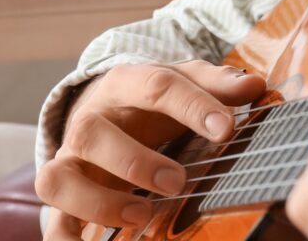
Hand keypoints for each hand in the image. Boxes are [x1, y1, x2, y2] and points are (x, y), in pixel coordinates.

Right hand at [37, 60, 265, 239]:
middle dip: (134, 160)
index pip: (155, 86)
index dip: (192, 106)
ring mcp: (70, 161)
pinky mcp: (62, 196)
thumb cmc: (151, 101)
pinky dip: (66, 240)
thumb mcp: (184, 82)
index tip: (226, 129)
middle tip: (176, 181)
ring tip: (142, 214)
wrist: (105, 113)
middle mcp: (88, 122)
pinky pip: (51, 221)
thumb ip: (217, 85)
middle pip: (91, 133)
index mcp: (123, 86)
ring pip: (56, 179)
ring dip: (97, 201)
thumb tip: (255, 86)